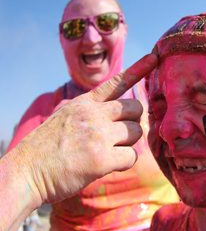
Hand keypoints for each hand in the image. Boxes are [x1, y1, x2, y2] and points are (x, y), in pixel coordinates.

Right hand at [15, 53, 157, 204]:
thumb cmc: (46, 150)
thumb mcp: (64, 118)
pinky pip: (131, 157)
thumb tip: (116, 114)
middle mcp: (92, 114)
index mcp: (84, 103)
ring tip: (107, 152)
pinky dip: (124, 163)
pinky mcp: (102, 159)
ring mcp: (98, 135)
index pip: (116, 82)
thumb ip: (89, 112)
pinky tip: (107, 165)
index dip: (138, 69)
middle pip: (135, 109)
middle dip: (134, 123)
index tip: (154, 57)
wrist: (26, 172)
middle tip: (119, 136)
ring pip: (136, 133)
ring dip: (128, 144)